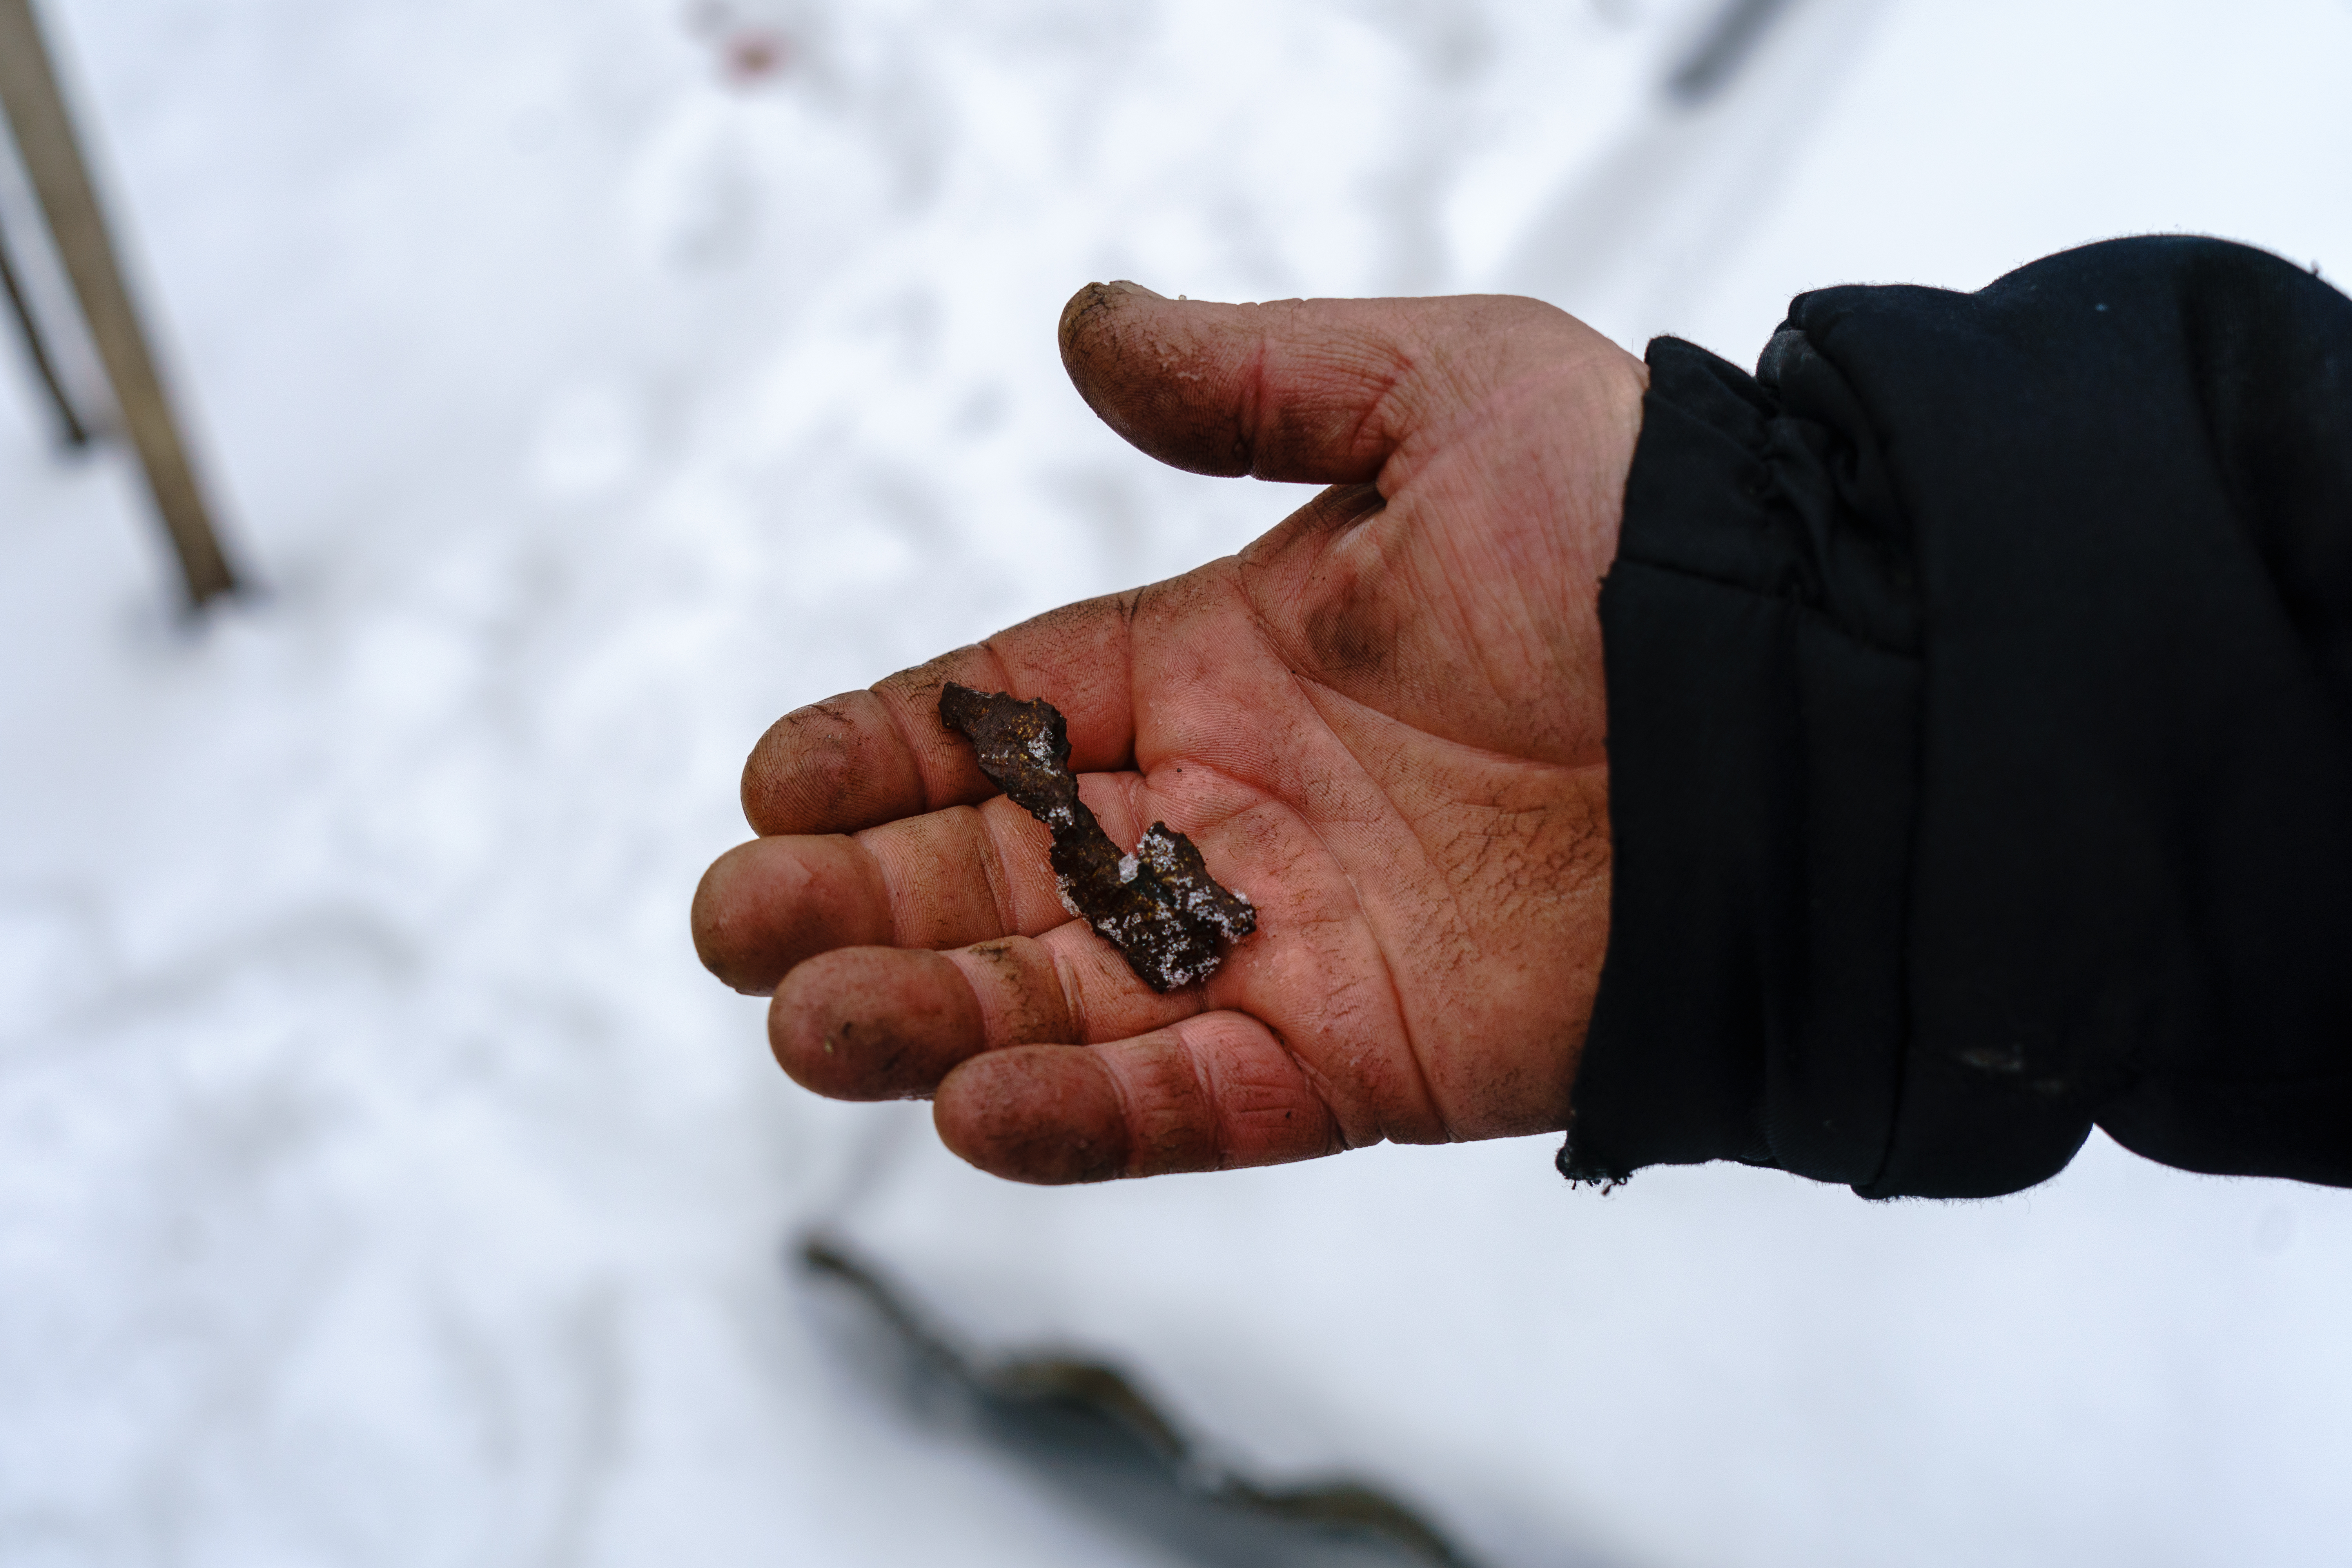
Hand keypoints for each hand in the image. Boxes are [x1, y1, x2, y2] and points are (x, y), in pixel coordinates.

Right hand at [692, 282, 1646, 1181]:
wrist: (1809, 703)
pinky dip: (1089, 1114)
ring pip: (1069, 999)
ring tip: (801, 1023)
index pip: (1012, 713)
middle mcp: (1237, 812)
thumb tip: (1084, 327)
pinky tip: (968, 1111)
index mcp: (1229, 663)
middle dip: (860, 898)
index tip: (771, 776)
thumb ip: (1250, 378)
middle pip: (1004, 872)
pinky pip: (1199, 1103)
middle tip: (730, 923)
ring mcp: (1294, 945)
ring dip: (929, 1016)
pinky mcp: (1371, 1058)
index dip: (887, 747)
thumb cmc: (1639, 533)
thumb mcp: (1439, 395)